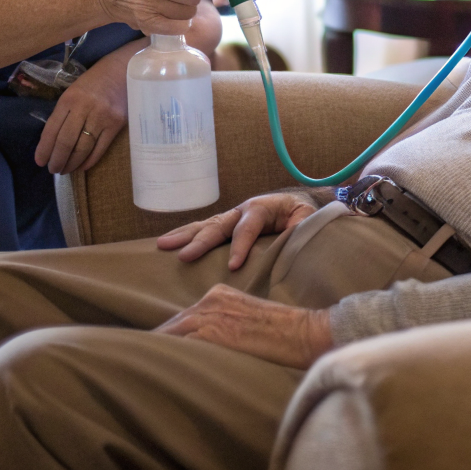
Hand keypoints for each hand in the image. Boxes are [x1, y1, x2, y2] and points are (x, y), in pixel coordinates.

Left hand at [35, 48, 130, 174]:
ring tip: (66, 170)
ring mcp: (101, 117)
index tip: (40, 162)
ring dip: (72, 163)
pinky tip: (83, 166)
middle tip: (54, 170)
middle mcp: (84, 108)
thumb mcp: (74, 92)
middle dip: (57, 160)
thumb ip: (64, 113)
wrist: (123, 70)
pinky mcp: (116, 124)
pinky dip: (90, 160)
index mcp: (68, 99)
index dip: (44, 149)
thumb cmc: (95, 82)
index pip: (51, 130)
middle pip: (66, 141)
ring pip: (83, 147)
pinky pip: (100, 148)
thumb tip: (54, 142)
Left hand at [155, 284, 332, 368]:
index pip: (184, 319)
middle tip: (136, 361)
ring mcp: (208, 315)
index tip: (156, 351)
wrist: (302, 332)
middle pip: (172, 325)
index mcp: (218, 294)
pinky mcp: (211, 332)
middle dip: (156, 344)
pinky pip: (177, 346)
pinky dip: (165, 357)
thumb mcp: (248, 319)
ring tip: (138, 368)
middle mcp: (209, 300)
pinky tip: (155, 370)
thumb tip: (206, 350)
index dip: (169, 337)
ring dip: (155, 351)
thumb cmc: (283, 332)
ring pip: (169, 335)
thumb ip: (225, 325)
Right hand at [157, 193, 317, 266]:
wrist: (298, 203)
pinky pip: (204, 230)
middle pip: (219, 225)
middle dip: (201, 241)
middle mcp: (241, 211)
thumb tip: (293, 241)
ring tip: (163, 245)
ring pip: (205, 226)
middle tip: (184, 256)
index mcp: (261, 208)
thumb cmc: (302, 214)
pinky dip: (186, 236)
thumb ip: (300, 228)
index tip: (232, 266)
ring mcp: (231, 217)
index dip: (240, 246)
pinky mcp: (226, 225)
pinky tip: (167, 244)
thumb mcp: (307, 219)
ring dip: (184, 236)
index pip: (247, 228)